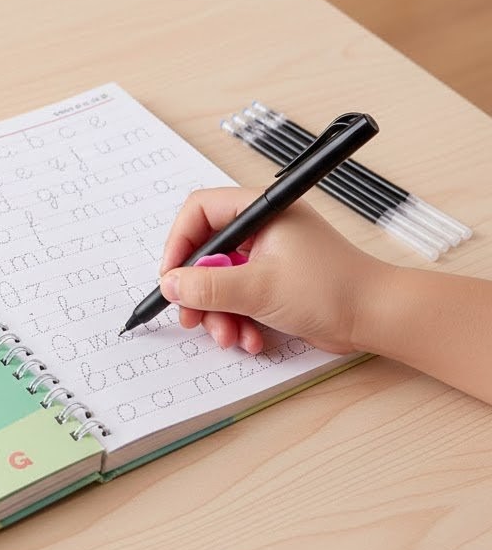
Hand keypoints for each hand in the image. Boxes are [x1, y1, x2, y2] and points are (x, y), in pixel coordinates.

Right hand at [158, 187, 387, 354]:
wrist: (378, 317)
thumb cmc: (333, 290)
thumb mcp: (259, 289)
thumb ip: (208, 286)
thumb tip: (171, 285)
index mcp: (260, 211)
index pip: (200, 212)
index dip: (179, 243)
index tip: (172, 276)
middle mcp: (261, 228)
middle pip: (205, 251)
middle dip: (198, 289)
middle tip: (192, 316)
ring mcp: (267, 256)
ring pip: (219, 280)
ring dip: (218, 312)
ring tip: (228, 336)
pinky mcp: (273, 281)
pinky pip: (238, 297)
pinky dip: (237, 319)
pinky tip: (250, 338)